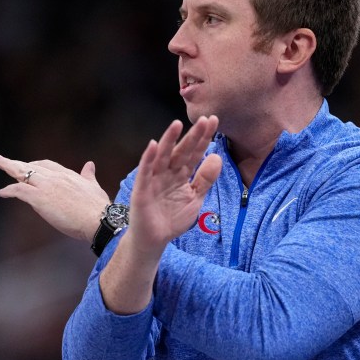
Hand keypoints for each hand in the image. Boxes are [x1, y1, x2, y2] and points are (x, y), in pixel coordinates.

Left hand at [0, 155, 109, 241]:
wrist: (98, 219)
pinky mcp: (40, 198)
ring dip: (9, 167)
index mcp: (68, 175)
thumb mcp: (94, 187)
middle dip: (17, 162)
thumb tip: (90, 165)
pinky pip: (19, 190)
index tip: (29, 166)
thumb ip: (89, 176)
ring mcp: (47, 186)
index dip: (36, 165)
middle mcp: (55, 177)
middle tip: (3, 159)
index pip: (48, 166)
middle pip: (32, 166)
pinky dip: (9, 190)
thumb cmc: (98, 208)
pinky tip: (2, 192)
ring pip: (23, 172)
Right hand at [128, 115, 221, 254]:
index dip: (204, 138)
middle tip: (205, 120)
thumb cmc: (172, 218)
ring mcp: (154, 179)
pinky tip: (153, 144)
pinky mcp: (142, 188)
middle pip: (182, 151)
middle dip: (193, 136)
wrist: (155, 239)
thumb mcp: (195, 198)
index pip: (195, 153)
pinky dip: (148, 158)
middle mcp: (168, 172)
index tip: (214, 121)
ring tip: (177, 124)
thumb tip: (217, 157)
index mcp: (181, 174)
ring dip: (168, 140)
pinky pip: (145, 171)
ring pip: (163, 156)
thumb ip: (205, 179)